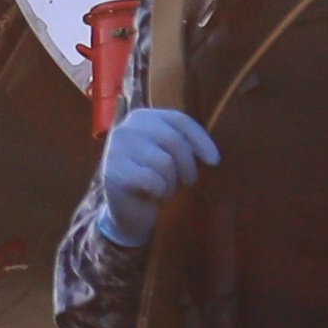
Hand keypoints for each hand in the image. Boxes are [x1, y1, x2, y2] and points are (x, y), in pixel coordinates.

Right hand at [88, 104, 218, 244]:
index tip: (215, 161)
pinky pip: (152, 180)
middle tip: (188, 181)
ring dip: (172, 182)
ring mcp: (116, 148)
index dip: (200, 139)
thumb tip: (212, 154)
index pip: (179, 120)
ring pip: (164, 162)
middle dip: (188, 165)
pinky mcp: (113, 171)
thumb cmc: (152, 179)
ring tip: (166, 189)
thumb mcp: (168, 155)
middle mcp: (127, 127)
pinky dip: (160, 191)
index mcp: (142, 117)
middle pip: (174, 140)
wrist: (126, 211)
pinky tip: (153, 195)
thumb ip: (182, 143)